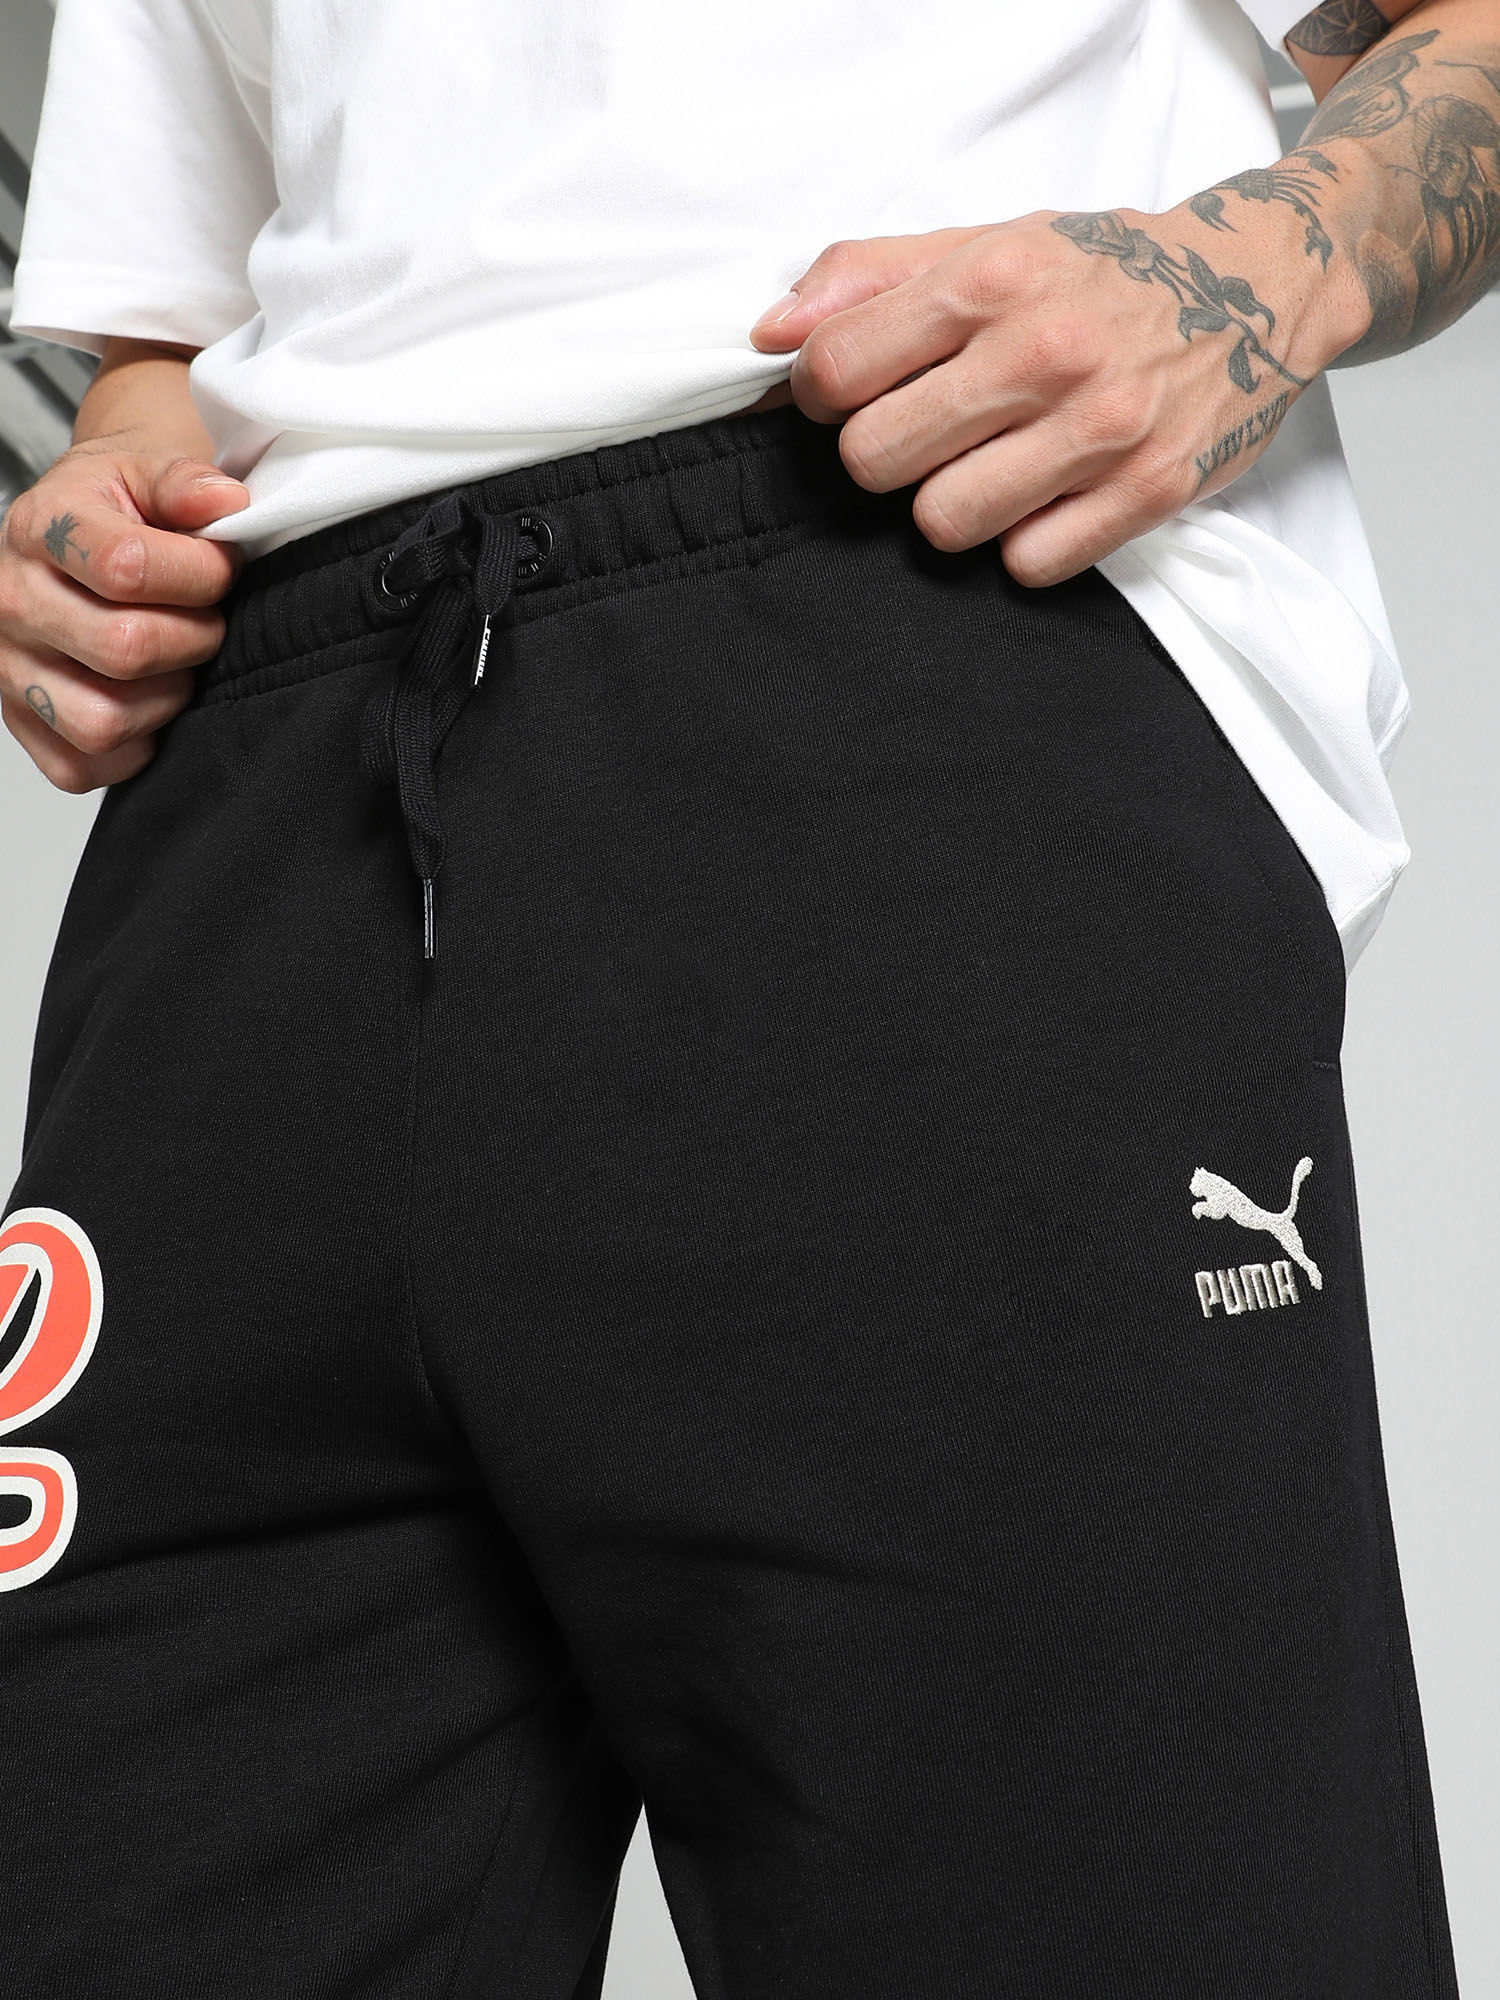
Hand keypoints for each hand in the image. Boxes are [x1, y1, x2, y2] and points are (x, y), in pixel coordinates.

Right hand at [0, 444, 248, 790]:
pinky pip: (83, 765)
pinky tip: (147, 701)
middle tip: (204, 620)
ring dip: (166, 699)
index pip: (127, 570)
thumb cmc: (116, 507)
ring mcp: (10, 667)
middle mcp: (12, 601)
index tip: (218, 569)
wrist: (74, 524)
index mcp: (39, 531)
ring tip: (176, 662)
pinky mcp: (22, 720)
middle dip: (194, 639)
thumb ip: (188, 482)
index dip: (200, 576)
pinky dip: (132, 747)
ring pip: (103, 721)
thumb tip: (225, 504)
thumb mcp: (148, 469)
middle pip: (124, 650)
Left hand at [749, 205, 1347, 586]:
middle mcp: (1047, 350)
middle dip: (885, 457)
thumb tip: (771, 331)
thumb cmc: (1106, 271)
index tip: (851, 395)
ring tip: (989, 468)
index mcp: (992, 278)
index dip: (822, 395)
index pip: (835, 370)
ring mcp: (1102, 427)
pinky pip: (1029, 563)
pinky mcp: (1149, 491)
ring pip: (945, 524)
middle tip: (925, 438)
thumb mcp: (989, 242)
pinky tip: (1045, 498)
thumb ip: (870, 277)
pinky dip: (1025, 543)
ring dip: (952, 506)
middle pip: (875, 461)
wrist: (1263, 285)